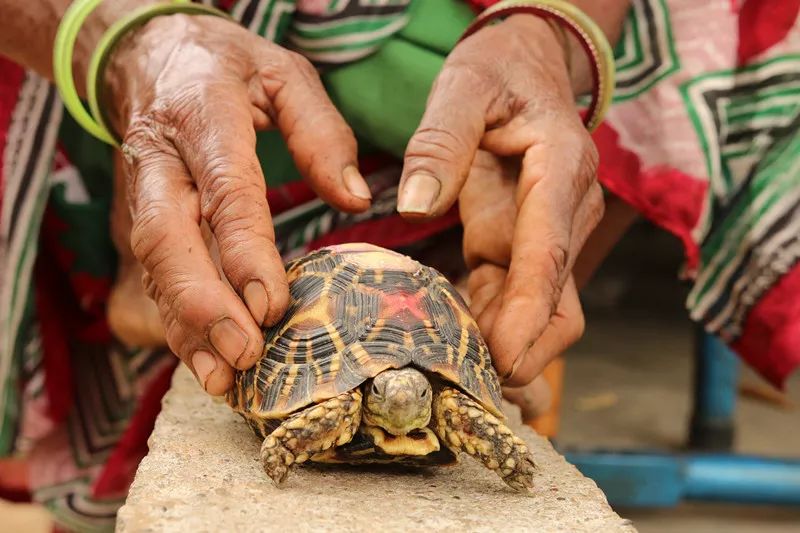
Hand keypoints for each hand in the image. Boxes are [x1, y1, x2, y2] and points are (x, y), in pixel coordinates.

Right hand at [104, 14, 371, 393]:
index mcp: (202, 117)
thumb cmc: (226, 66)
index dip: (244, 252)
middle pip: (170, 240)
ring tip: (224, 380)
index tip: (271, 304)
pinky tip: (206, 363)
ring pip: (158, 268)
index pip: (224, 192)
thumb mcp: (283, 74)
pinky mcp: (144, 218)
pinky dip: (179, 323)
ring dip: (187, 327)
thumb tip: (356, 200)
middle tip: (245, 355)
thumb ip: (322, 133)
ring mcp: (146, 193)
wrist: (148, 56)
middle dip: (205, 304)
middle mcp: (163, 162)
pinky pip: (157, 276)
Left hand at [398, 15, 602, 385]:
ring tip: (463, 385)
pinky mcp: (520, 243)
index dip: (530, 314)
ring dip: (507, 348)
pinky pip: (510, 296)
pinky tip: (457, 351)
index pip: (549, 254)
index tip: (504, 360)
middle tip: (478, 391)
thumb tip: (415, 205)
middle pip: (560, 301)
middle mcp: (565, 210)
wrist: (526, 65)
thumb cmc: (499, 71)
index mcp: (560, 170)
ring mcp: (546, 232)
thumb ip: (440, 143)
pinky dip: (488, 326)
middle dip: (527, 351)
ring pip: (541, 310)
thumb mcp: (464, 88)